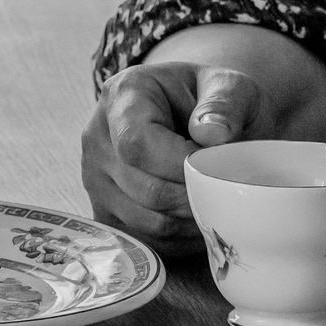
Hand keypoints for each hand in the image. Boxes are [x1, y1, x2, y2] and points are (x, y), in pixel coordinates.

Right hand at [80, 61, 268, 249]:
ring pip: (144, 220)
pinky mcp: (104, 207)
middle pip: (142, 187)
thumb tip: (211, 135)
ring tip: (214, 201)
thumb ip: (225, 103)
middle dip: (193, 197)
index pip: (136, 143)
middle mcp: (97, 136)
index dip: (180, 166)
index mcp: (122, 96)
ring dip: (188, 220)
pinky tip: (196, 216)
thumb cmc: (215, 101)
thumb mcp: (229, 86)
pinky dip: (178, 238)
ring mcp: (95, 175)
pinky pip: (142, 239)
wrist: (200, 115)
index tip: (216, 165)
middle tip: (227, 189)